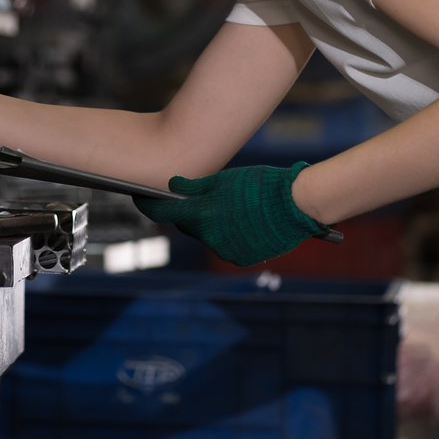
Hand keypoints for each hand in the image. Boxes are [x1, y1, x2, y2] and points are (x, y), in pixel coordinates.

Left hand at [133, 162, 330, 265]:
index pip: (164, 212)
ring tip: (229, 207)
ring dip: (210, 224)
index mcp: (202, 215)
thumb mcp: (224, 180)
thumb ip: (195, 188)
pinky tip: (242, 221)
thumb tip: (172, 187)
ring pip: (208, 236)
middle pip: (188, 225)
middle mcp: (210, 238)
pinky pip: (226, 246)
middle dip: (187, 213)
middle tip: (193, 197)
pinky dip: (227, 235)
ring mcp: (226, 251)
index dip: (149, 204)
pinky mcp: (242, 258)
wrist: (297, 206)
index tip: (140, 197)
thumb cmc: (261, 186)